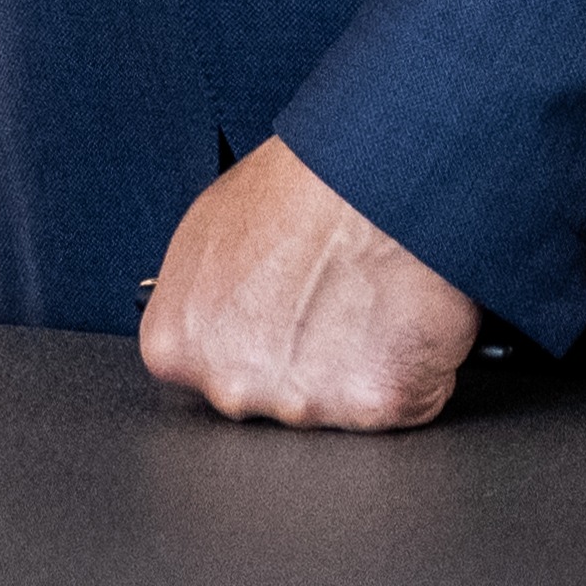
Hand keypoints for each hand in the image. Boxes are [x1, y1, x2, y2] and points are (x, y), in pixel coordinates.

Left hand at [136, 139, 479, 430]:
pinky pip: (398, 402)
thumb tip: (205, 316)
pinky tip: (399, 318)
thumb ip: (195, 297)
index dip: (249, 341)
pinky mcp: (376, 406)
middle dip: (298, 361)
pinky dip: (409, 368)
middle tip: (324, 302)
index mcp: (176, 344)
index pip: (207, 372)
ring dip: (355, 366)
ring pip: (334, 406)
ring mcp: (304, 402)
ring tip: (364, 298)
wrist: (377, 178)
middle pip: (268, 396)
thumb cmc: (298, 187)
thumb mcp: (206, 231)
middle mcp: (230, 384)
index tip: (272, 315)